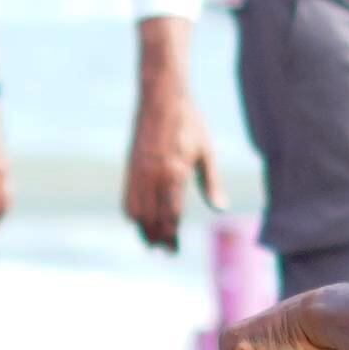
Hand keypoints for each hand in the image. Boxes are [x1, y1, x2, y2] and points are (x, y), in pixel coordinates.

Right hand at [124, 89, 218, 251]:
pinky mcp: (130, 167)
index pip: (171, 216)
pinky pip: (127, 198)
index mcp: (174, 173)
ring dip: (143, 229)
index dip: (171, 238)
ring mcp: (138, 171)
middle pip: (151, 219)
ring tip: (152, 240)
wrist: (162, 97)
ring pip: (135, 212)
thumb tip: (221, 209)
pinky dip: (133, 214)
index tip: (173, 251)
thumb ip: (212, 183)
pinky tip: (141, 219)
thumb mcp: (206, 152)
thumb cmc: (189, 123)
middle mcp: (153, 176)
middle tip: (165, 252)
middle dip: (157, 239)